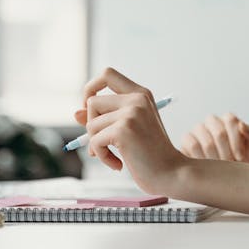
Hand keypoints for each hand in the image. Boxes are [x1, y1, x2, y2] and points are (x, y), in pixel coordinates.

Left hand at [73, 68, 187, 194]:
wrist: (172, 173)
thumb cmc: (151, 154)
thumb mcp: (127, 130)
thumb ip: (104, 118)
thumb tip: (76, 113)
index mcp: (140, 94)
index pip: (107, 74)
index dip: (91, 88)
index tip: (91, 108)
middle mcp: (137, 99)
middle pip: (92, 102)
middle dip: (91, 125)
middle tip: (104, 142)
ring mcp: (131, 113)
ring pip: (91, 124)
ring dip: (96, 145)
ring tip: (114, 156)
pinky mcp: (124, 130)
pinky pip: (95, 141)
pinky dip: (101, 156)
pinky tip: (117, 164)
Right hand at [180, 113, 248, 162]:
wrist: (228, 173)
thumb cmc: (242, 158)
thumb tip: (241, 125)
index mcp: (228, 119)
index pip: (231, 120)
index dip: (237, 141)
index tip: (241, 157)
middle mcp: (212, 121)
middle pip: (219, 133)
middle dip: (227, 153)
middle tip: (230, 165)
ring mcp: (198, 129)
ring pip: (206, 141)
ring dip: (216, 159)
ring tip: (220, 168)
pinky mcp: (187, 138)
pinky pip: (192, 144)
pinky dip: (202, 158)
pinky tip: (207, 167)